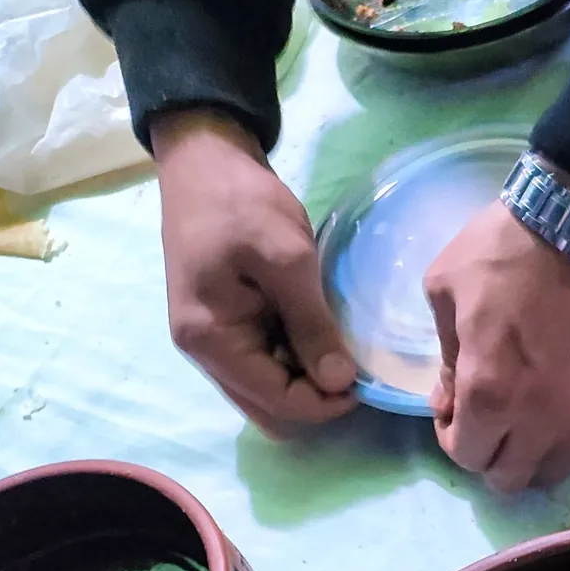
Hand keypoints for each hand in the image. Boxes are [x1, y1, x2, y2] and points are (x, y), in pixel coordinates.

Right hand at [151, 112, 356, 434]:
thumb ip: (311, 324)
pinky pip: (263, 364)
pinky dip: (293, 361)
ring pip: (267, 390)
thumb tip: (339, 382)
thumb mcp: (287, 259)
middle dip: (315, 399)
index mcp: (211, 340)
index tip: (365, 382)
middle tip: (355, 370)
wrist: (204, 161)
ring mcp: (211, 340)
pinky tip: (318, 335)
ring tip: (340, 349)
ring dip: (305, 381)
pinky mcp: (225, 326)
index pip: (277, 402)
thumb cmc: (241, 203)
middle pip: (269, 408)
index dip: (326, 403)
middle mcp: (204, 352)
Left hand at [424, 200, 569, 493]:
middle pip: (510, 478)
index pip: (467, 456)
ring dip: (529, 455)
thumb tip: (452, 394)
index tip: (450, 405)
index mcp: (488, 392)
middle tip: (484, 418)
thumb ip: (445, 356)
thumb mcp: (443, 291)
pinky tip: (552, 404)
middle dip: (489, 455)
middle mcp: (538, 418)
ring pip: (552, 471)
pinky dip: (561, 437)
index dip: (451, 436)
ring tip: (521, 420)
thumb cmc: (503, 252)